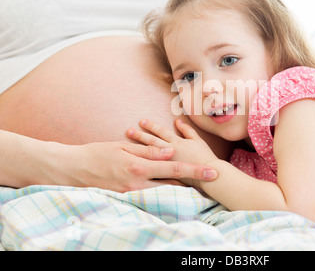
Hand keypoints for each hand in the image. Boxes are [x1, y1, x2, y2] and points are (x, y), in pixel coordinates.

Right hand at [61, 140, 216, 191]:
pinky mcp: (125, 199)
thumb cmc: (96, 154)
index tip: (212, 172)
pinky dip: (161, 194)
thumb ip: (147, 151)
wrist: (71, 170)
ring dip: (178, 190)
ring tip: (194, 187)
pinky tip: (169, 193)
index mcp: (139, 167)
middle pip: (172, 186)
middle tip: (208, 182)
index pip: (174, 169)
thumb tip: (169, 151)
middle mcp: (137, 184)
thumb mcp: (122, 147)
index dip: (195, 171)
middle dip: (192, 184)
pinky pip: (148, 198)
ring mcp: (131, 194)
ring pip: (162, 194)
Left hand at [127, 119, 218, 185]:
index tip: (141, 122)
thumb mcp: (197, 140)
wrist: (211, 176)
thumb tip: (177, 121)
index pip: (161, 132)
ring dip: (138, 148)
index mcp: (177, 143)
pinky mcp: (166, 176)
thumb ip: (187, 130)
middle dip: (140, 136)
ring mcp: (167, 165)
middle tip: (128, 131)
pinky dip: (143, 165)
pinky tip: (133, 164)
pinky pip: (152, 170)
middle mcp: (169, 153)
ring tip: (129, 144)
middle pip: (151, 142)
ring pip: (149, 155)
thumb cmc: (205, 157)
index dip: (151, 126)